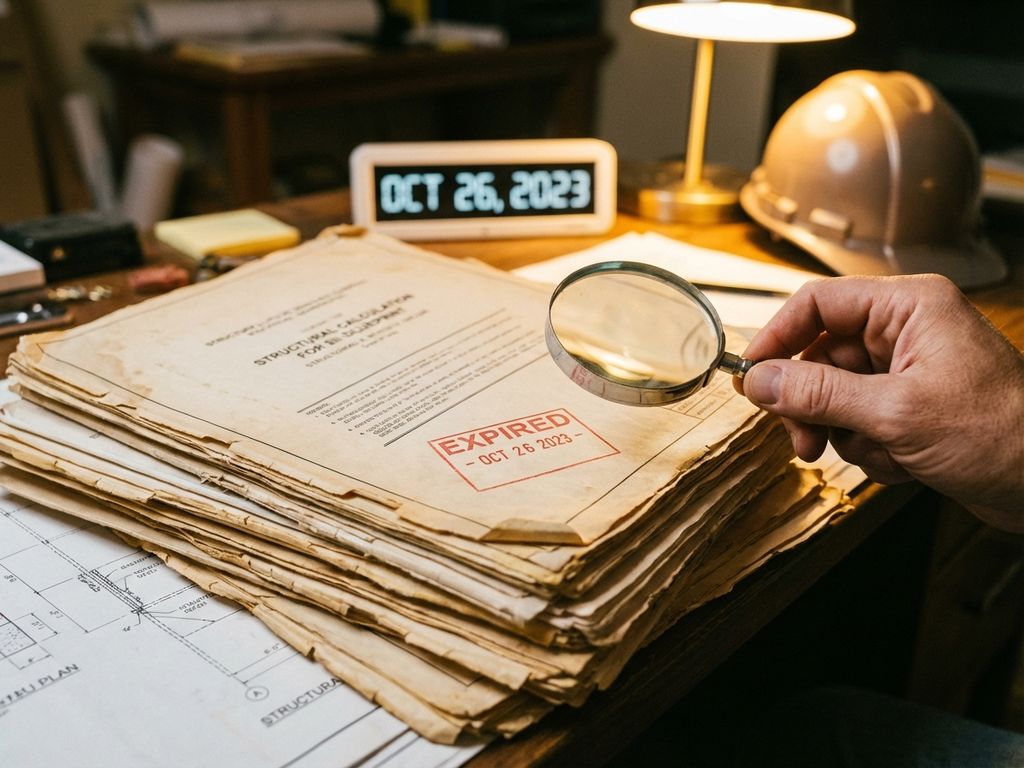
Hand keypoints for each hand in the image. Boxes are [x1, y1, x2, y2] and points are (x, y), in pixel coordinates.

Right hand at [733, 274, 1023, 531]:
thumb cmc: (1001, 434)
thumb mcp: (895, 413)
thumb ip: (819, 394)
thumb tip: (759, 381)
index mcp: (908, 308)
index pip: (818, 304)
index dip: (778, 338)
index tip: (752, 377)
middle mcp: (906, 332)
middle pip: (820, 356)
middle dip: (813, 405)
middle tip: (804, 441)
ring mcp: (908, 371)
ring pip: (836, 396)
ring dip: (847, 434)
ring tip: (880, 454)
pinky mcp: (911, 408)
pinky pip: (860, 422)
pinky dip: (871, 449)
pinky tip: (903, 464)